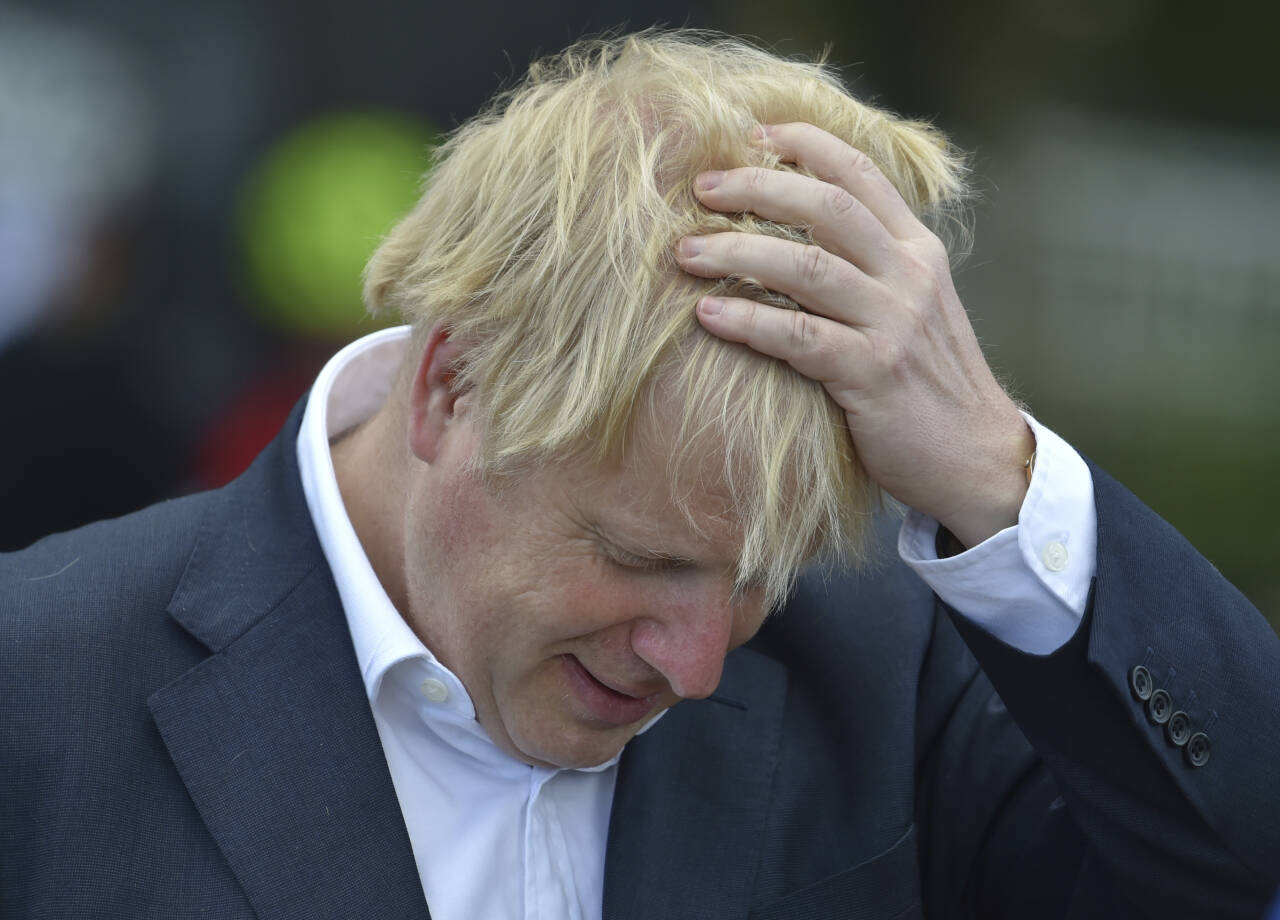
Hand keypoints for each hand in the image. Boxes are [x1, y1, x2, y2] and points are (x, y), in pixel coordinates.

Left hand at [676, 123, 1033, 547]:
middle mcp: (908, 276)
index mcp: (917, 251)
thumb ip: (872, 266)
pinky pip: (797, 336)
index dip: (805, 144)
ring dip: (737, 251)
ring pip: (805, 266)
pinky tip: (708, 314)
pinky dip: (748, 320)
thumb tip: (802, 236)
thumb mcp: (914, 307)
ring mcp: (892, 324)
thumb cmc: (928, 383)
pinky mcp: (871, 374)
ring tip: (686, 253)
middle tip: (702, 188)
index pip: (860, 174)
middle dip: (758, 186)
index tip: (753, 135)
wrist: (975, 456)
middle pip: (825, 206)